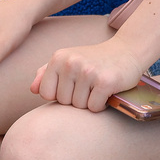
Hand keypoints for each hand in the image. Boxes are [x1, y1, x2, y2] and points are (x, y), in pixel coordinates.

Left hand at [31, 37, 147, 111]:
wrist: (127, 51)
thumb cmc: (94, 59)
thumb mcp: (68, 60)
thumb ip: (47, 73)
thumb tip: (32, 90)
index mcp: (58, 58)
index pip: (46, 94)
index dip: (60, 95)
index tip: (73, 86)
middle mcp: (71, 62)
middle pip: (63, 102)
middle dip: (77, 99)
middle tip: (89, 86)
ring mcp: (88, 71)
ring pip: (79, 106)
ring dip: (90, 102)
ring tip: (98, 88)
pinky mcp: (105, 81)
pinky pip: (94, 108)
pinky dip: (101, 105)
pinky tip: (107, 93)